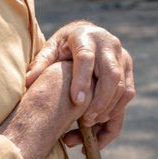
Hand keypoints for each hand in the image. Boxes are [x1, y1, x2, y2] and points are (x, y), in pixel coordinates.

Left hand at [25, 20, 134, 147]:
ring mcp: (122, 56)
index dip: (82, 80)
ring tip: (89, 124)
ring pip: (122, 87)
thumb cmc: (64, 45)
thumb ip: (40, 63)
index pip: (86, 58)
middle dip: (100, 101)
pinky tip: (100, 121)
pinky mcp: (128, 68)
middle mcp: (109, 44)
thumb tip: (29, 81)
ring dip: (108, 109)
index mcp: (86, 37)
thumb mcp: (50, 49)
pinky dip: (116, 110)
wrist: (87, 34)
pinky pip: (128, 93)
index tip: (76, 102)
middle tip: (86, 121)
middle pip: (111, 75)